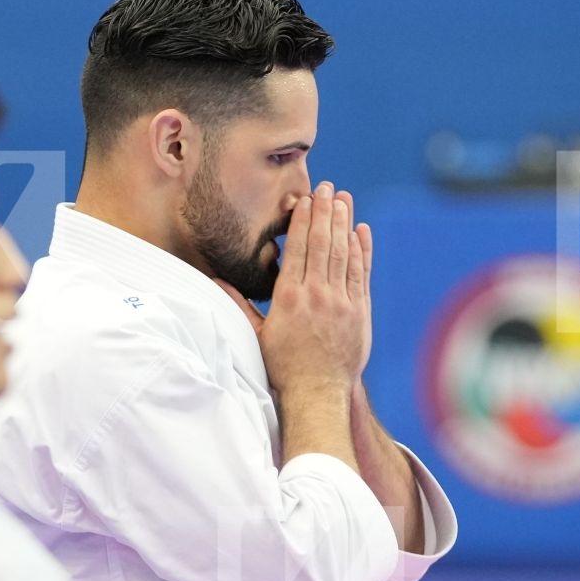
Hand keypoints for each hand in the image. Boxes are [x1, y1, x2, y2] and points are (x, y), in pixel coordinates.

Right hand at [215, 181, 365, 394]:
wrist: (317, 393)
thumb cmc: (283, 366)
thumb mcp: (255, 334)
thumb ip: (240, 303)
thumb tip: (217, 281)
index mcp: (289, 297)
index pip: (298, 247)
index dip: (303, 219)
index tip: (306, 198)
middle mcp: (317, 295)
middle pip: (322, 243)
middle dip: (324, 211)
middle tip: (326, 187)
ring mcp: (341, 302)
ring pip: (344, 253)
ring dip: (344, 223)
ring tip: (343, 199)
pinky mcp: (360, 312)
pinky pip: (362, 273)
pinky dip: (362, 250)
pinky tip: (361, 231)